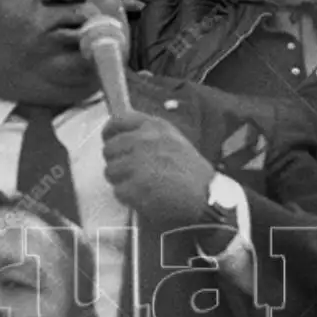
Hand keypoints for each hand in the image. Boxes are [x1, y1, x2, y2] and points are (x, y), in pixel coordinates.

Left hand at [102, 111, 216, 226]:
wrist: (206, 195)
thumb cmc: (190, 170)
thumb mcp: (172, 139)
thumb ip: (147, 134)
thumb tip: (120, 135)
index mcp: (153, 126)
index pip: (118, 120)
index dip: (109, 132)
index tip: (109, 140)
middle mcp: (143, 140)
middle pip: (109, 149)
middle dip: (116, 161)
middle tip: (129, 172)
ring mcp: (138, 163)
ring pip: (110, 171)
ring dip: (120, 180)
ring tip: (140, 185)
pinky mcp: (136, 186)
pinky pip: (118, 191)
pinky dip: (128, 197)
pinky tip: (144, 196)